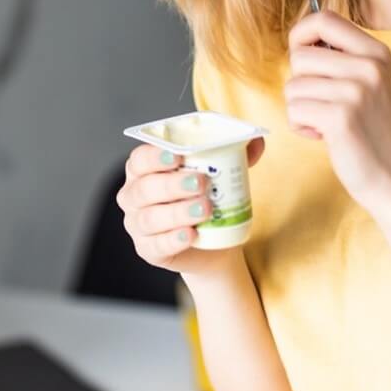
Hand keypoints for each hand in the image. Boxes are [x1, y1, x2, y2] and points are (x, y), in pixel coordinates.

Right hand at [116, 137, 265, 276]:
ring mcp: (137, 225)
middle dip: (172, 185)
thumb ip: (236, 155)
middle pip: (144, 189)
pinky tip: (191, 234)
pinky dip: (173, 239)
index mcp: (143, 170)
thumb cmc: (208, 198)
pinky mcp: (147, 250)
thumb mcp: (222, 174)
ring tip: (206, 209)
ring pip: (149, 218)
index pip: (139, 159)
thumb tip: (256, 140)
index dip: (154, 157)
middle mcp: (133, 197)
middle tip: (202, 182)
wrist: (214, 242)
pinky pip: (155, 245)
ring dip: (177, 212)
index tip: (178, 156)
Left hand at [283, 11, 390, 211]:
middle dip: (300, 83)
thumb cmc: (372, 130)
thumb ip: (342, 58)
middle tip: (322, 103)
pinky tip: (323, 135)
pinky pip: (294, 110)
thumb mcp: (369, 82)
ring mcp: (356, 91)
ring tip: (325, 122)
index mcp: (376, 52)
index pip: (324, 19)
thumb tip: (300, 40)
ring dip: (300, 108)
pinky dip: (300, 126)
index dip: (301, 35)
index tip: (303, 57)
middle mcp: (369, 66)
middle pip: (300, 56)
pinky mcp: (341, 118)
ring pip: (293, 86)